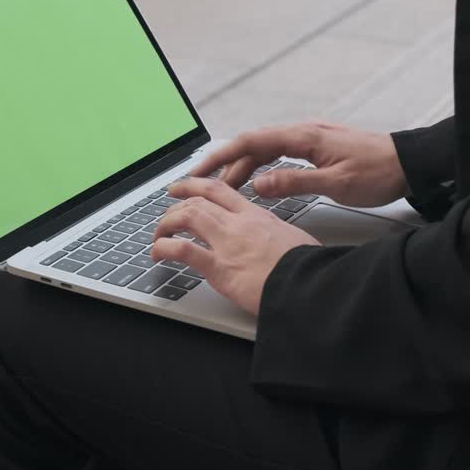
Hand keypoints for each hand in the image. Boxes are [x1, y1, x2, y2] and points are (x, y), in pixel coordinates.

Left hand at [150, 178, 319, 314]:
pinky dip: (165, 248)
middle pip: (198, 200)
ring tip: (158, 235)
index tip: (186, 187)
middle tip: (166, 210)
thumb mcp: (295, 240)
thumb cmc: (310, 267)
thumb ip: (279, 237)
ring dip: (166, 224)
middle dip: (177, 203)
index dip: (198, 185)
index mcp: (257, 216)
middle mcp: (238, 224)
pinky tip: (158, 253)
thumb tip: (280, 243)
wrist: (311, 285)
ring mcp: (227, 244)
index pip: (221, 191)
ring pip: (186, 217)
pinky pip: (184, 250)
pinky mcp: (220, 268)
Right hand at [192, 122, 408, 207]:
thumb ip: (294, 183)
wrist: (410, 163)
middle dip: (226, 162)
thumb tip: (258, 184)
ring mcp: (311, 138)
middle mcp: (304, 132)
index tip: (201, 169)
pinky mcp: (318, 147)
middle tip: (204, 183)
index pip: (251, 141)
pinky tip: (259, 181)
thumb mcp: (335, 184)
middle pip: (254, 144)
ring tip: (227, 188)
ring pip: (267, 149)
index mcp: (304, 137)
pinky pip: (281, 153)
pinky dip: (263, 166)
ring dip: (245, 166)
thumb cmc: (379, 172)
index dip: (222, 155)